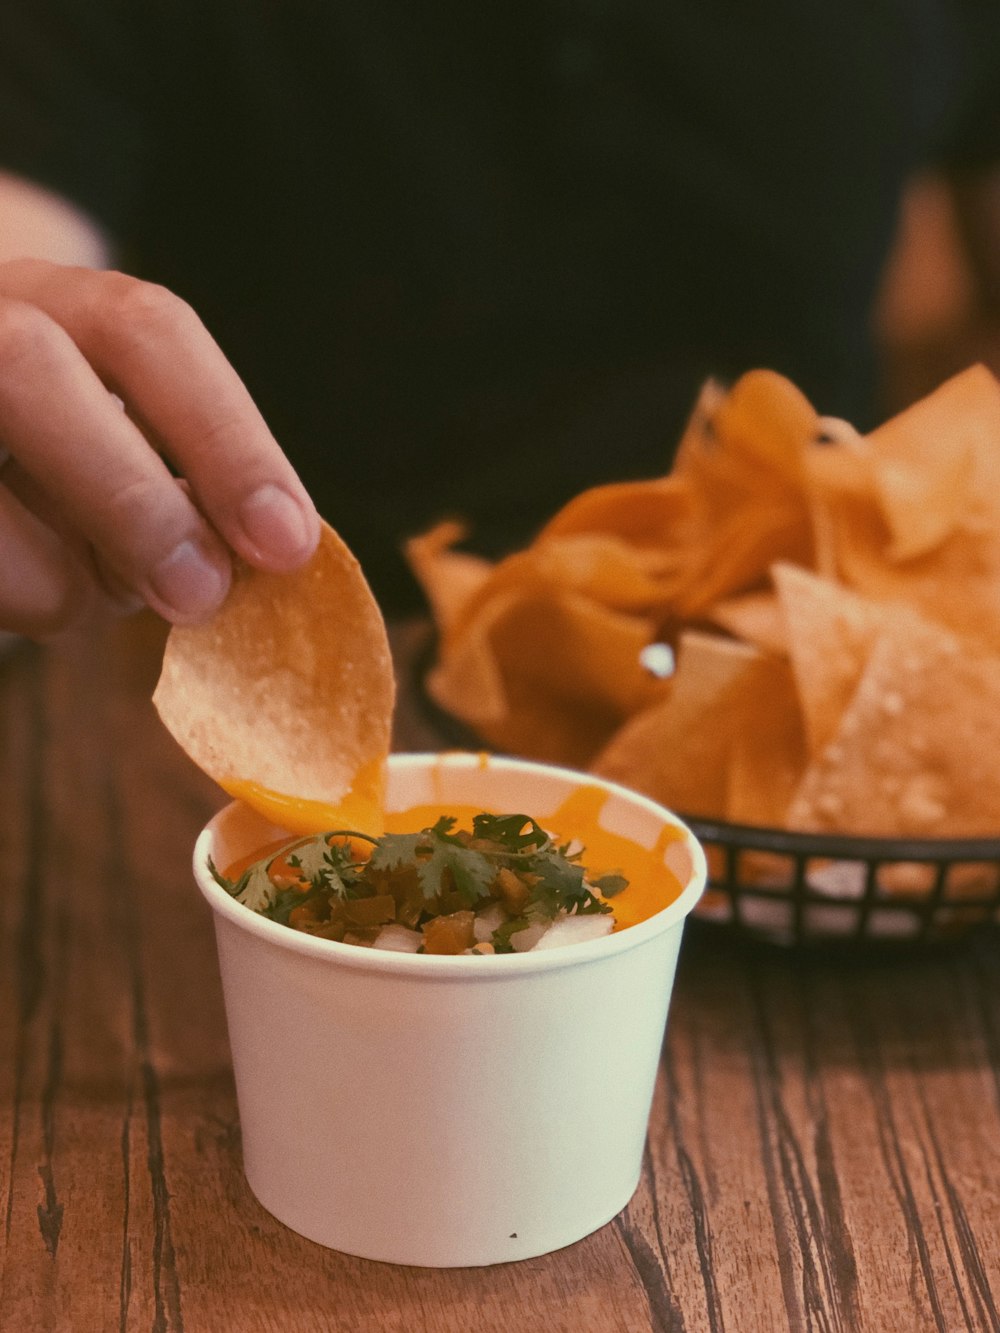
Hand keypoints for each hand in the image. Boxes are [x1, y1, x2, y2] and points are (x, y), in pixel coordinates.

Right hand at [0, 258, 319, 637]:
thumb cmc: (64, 465)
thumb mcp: (130, 449)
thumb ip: (189, 481)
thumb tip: (262, 552)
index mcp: (56, 303)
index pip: (145, 329)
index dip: (225, 437)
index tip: (286, 542)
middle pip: (30, 367)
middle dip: (131, 498)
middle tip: (201, 596)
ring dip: (61, 574)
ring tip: (99, 598)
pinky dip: (18, 597)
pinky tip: (37, 592)